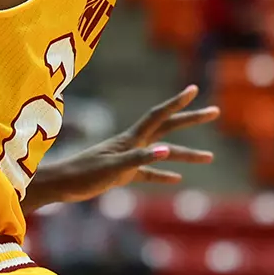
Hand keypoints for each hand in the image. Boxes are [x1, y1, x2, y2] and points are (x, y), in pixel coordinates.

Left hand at [31, 85, 217, 201]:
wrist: (59, 185)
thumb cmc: (83, 176)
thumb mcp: (113, 169)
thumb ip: (139, 159)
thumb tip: (165, 150)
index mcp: (130, 139)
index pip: (158, 116)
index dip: (177, 103)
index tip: (194, 89)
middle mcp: (132, 144)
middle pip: (168, 129)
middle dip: (191, 120)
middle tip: (215, 112)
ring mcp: (128, 158)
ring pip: (164, 153)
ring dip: (186, 154)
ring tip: (210, 156)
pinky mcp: (122, 173)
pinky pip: (149, 173)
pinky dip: (163, 174)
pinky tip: (177, 179)